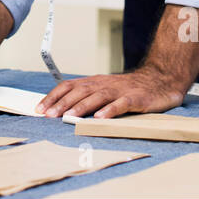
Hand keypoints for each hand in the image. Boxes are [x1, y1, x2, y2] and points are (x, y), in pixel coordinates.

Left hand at [37, 70, 184, 118]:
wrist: (159, 80)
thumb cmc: (128, 89)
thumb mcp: (104, 89)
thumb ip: (86, 97)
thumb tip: (60, 110)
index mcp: (93, 82)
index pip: (68, 86)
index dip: (53, 97)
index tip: (39, 109)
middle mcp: (103, 84)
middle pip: (79, 91)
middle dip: (62, 104)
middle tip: (48, 116)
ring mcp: (119, 90)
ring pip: (97, 97)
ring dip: (81, 107)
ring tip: (68, 117)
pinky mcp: (135, 98)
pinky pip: (121, 104)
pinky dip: (109, 110)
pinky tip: (100, 118)